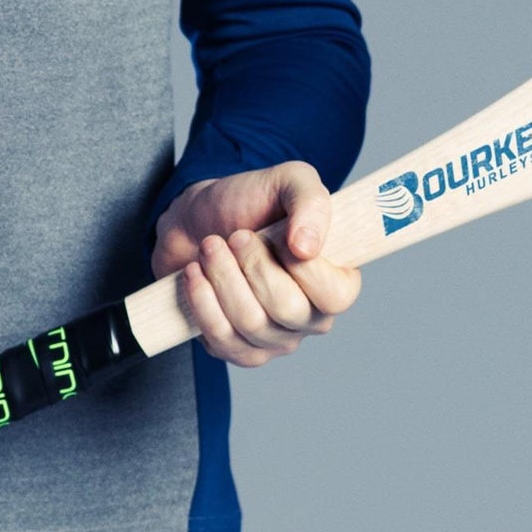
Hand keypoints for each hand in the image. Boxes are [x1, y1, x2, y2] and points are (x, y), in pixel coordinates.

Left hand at [150, 163, 360, 367]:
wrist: (195, 218)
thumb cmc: (249, 202)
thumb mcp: (289, 181)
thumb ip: (311, 202)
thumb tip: (307, 247)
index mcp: (336, 280)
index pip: (336, 296)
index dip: (301, 266)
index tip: (275, 235)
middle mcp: (310, 316)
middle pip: (287, 309)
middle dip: (251, 264)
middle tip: (236, 236)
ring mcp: (275, 338)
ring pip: (250, 323)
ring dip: (222, 276)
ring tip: (211, 247)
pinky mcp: (237, 349)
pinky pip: (222, 340)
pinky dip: (202, 300)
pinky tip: (195, 273)